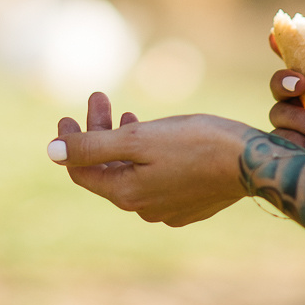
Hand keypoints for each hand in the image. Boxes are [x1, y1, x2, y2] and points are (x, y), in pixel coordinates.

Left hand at [49, 92, 256, 226]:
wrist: (253, 161)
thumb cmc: (197, 143)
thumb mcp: (139, 139)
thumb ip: (92, 146)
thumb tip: (51, 152)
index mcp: (127, 194)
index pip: (82, 170)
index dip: (70, 141)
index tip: (67, 113)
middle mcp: (143, 207)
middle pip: (107, 168)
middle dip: (98, 131)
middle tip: (99, 97)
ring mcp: (167, 208)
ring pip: (131, 171)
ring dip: (121, 140)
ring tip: (123, 111)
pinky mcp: (189, 202)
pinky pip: (154, 177)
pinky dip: (145, 154)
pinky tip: (152, 134)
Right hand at [266, 10, 304, 200]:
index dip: (290, 47)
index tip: (276, 33)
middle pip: (284, 82)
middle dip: (284, 79)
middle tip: (301, 85)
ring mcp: (303, 133)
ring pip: (278, 109)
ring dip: (299, 119)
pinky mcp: (291, 154)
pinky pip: (276, 136)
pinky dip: (295, 140)